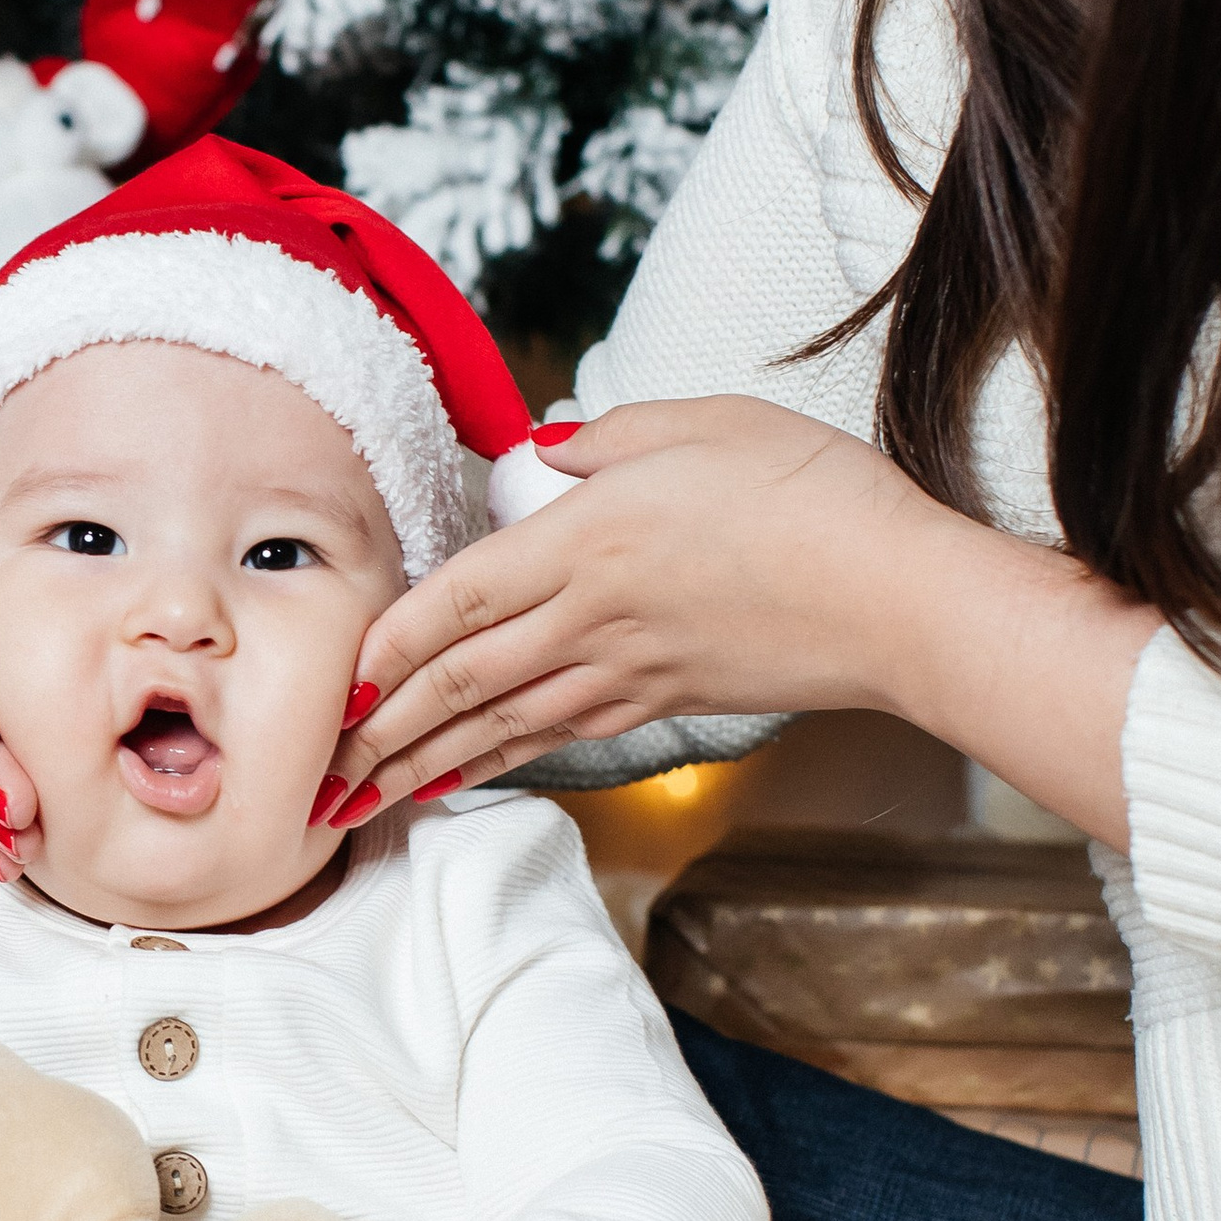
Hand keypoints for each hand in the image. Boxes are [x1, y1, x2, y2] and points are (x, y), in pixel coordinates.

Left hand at [317, 392, 1146, 843]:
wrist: (904, 599)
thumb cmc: (815, 496)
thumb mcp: (706, 422)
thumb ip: (610, 436)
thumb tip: (545, 447)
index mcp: (590, 540)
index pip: (461, 597)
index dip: (390, 642)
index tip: (334, 677)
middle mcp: (595, 617)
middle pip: (463, 679)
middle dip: (381, 730)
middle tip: (316, 772)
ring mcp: (631, 669)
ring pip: (502, 722)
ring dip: (424, 761)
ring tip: (361, 798)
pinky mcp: (667, 700)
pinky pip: (561, 733)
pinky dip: (501, 759)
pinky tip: (465, 774)